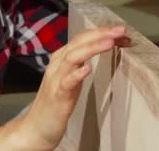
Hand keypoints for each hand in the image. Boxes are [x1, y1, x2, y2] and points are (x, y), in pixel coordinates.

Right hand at [19, 25, 129, 148]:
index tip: (121, 31)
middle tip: (120, 30)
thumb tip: (101, 51)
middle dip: (100, 34)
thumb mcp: (72, 78)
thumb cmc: (57, 102)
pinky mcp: (57, 96)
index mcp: (62, 58)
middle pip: (78, 42)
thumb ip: (82, 64)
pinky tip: (88, 69)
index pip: (82, 38)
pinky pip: (67, 82)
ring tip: (110, 43)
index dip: (102, 32)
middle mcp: (57, 64)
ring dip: (92, 48)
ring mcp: (56, 80)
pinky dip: (77, 74)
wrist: (36, 128)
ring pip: (73, 57)